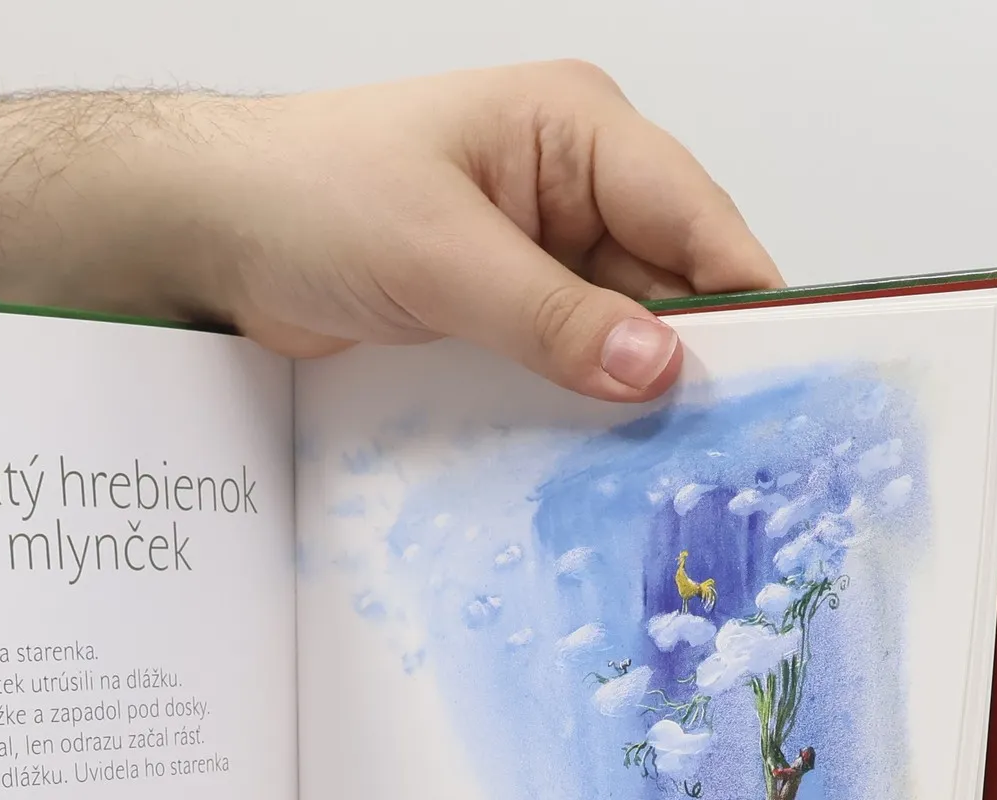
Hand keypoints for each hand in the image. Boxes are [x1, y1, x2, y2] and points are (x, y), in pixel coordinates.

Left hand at [147, 63, 780, 400]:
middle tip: (720, 451)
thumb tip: (654, 367)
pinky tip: (595, 460)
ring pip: (617, 335)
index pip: (692, 216)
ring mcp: (537, 255)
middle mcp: (572, 189)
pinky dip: (578, 407)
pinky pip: (562, 363)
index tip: (779, 379)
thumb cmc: (312, 195)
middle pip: (667, 283)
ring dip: (630, 397)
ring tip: (666, 471)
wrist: (216, 231)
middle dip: (690, 361)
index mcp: (577, 131)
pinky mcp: (500, 312)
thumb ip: (550, 316)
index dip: (740, 297)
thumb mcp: (441, 256)